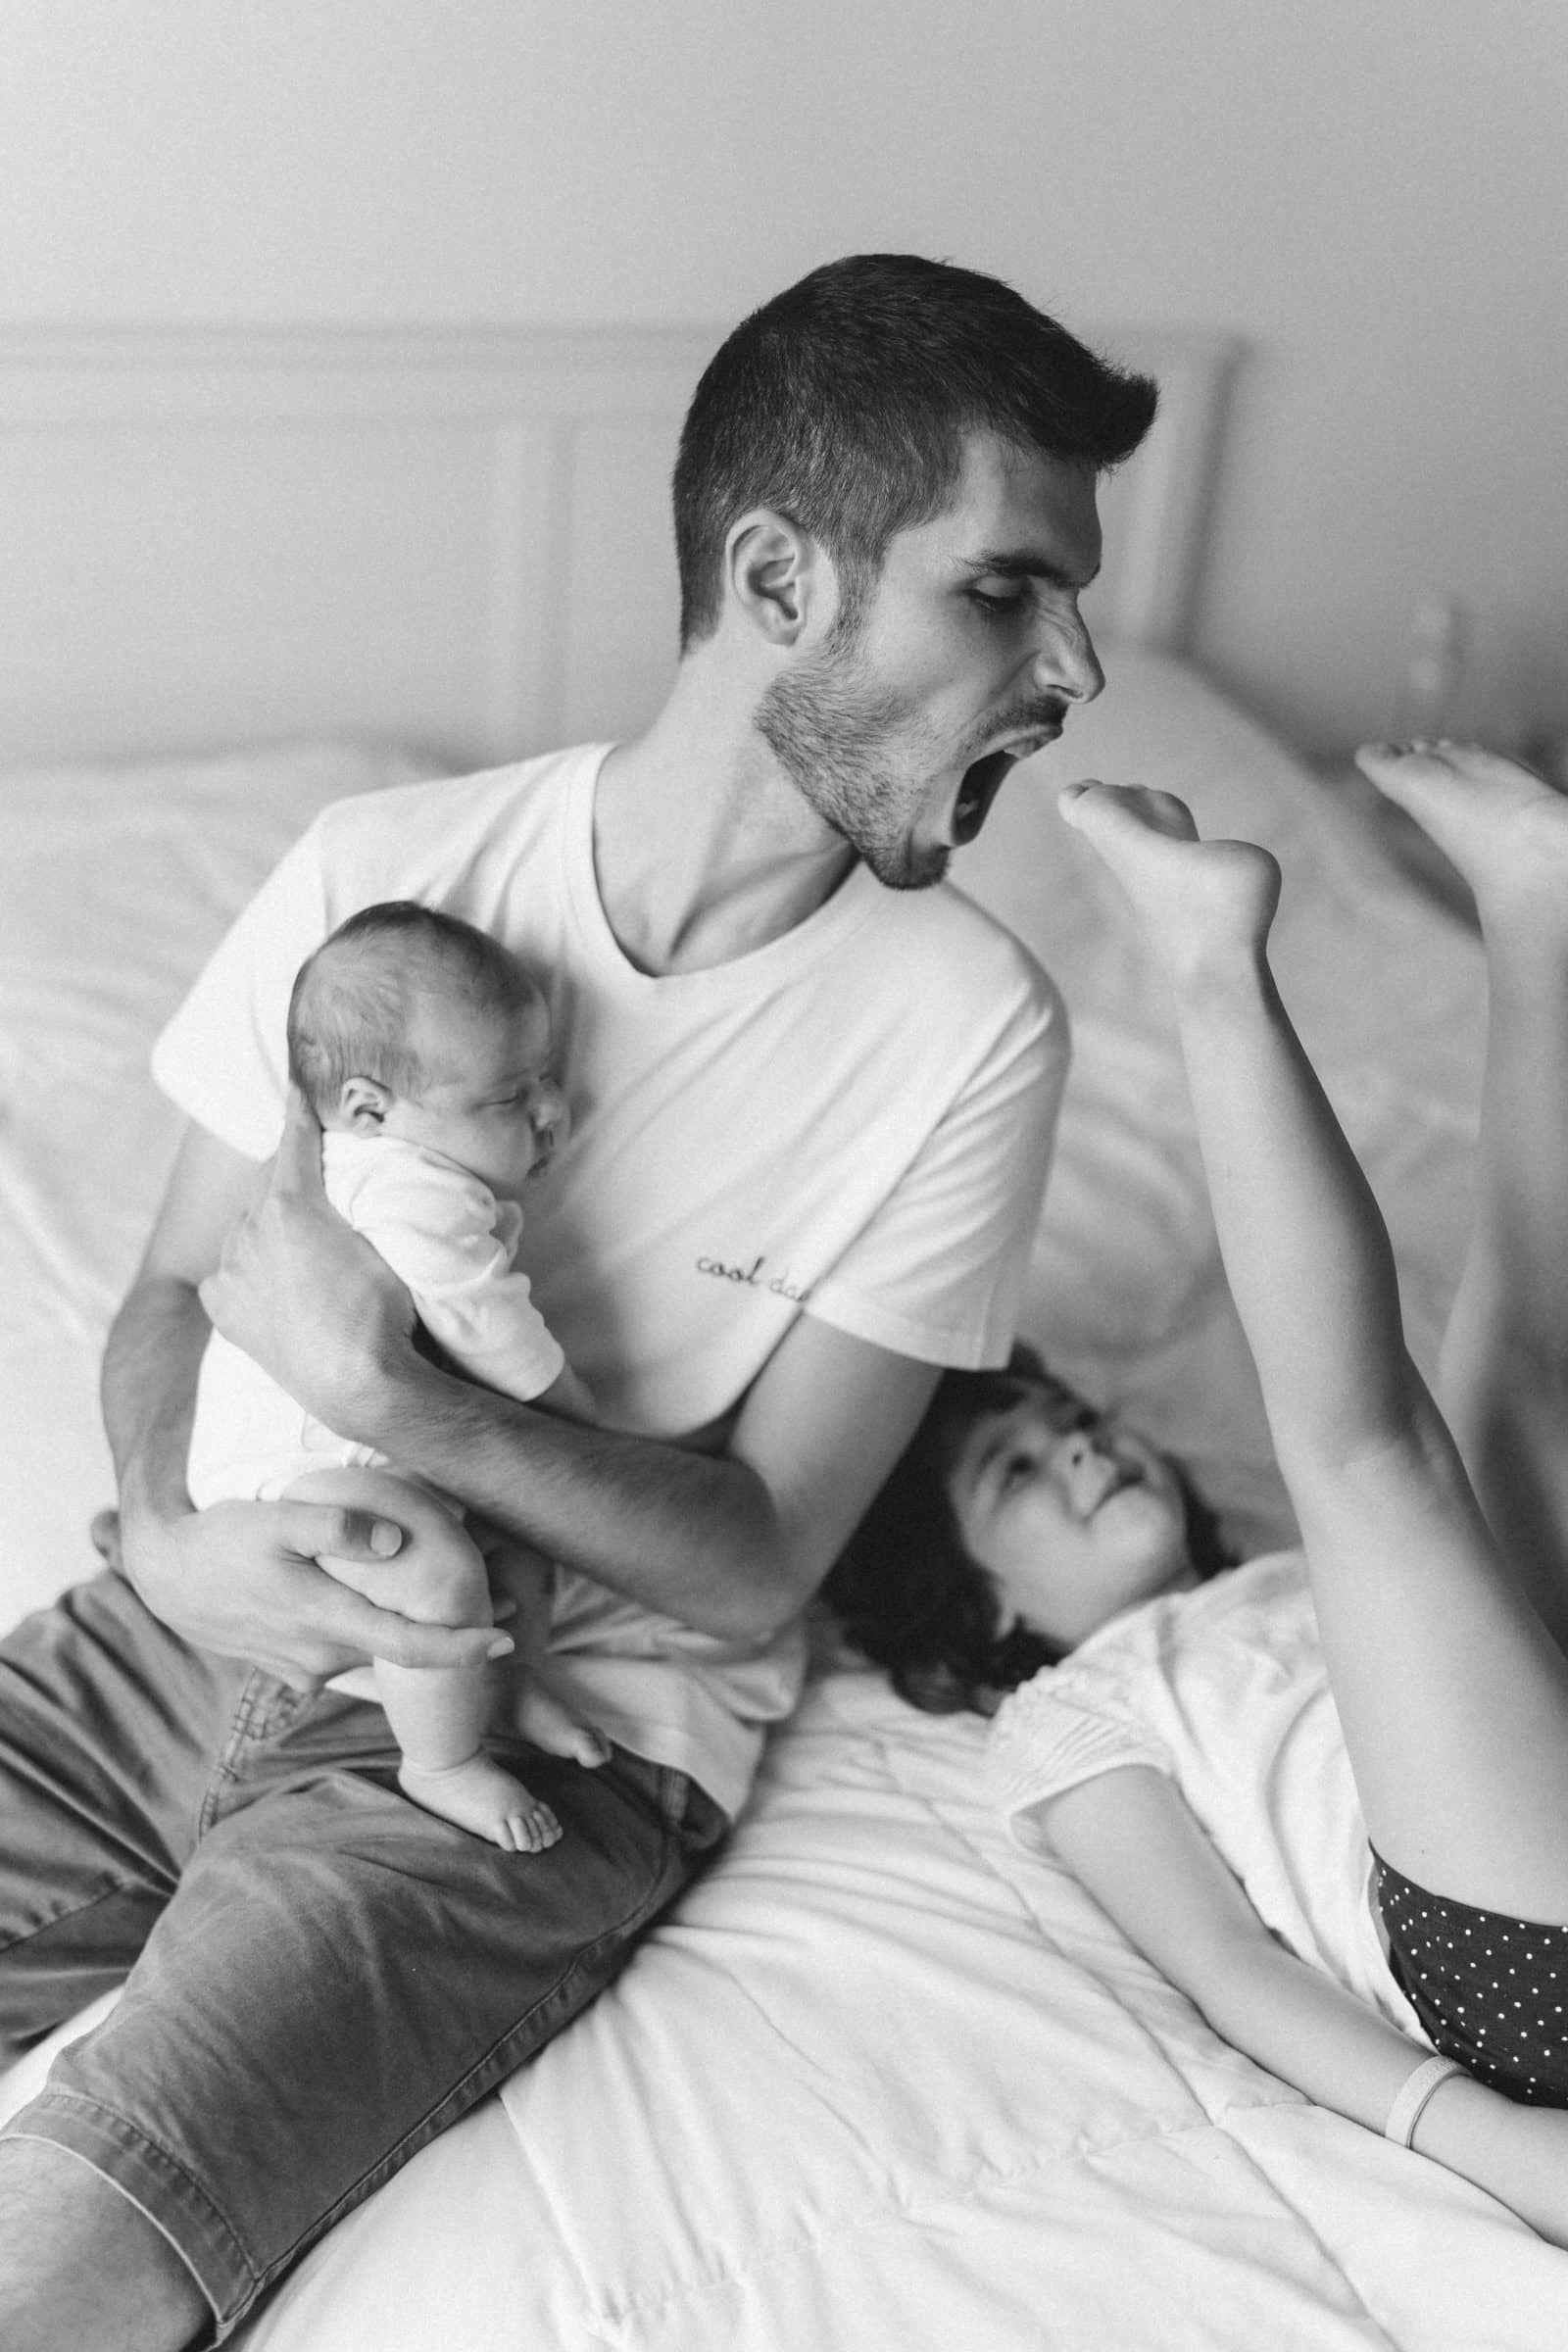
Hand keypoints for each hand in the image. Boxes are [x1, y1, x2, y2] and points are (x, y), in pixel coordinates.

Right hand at [121, 1492, 511, 1688]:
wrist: (167, 1576)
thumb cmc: (224, 1540)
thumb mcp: (277, 1517)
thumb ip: (337, 1525)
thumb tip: (397, 1538)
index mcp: (326, 1619)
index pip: (408, 1647)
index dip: (461, 1650)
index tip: (507, 1644)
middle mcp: (321, 1655)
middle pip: (397, 1650)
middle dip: (442, 1630)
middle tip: (491, 1594)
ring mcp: (305, 1668)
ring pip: (371, 1652)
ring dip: (402, 1631)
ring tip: (435, 1594)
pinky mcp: (291, 1669)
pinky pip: (342, 1655)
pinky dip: (366, 1634)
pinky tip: (370, 1604)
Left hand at [198, 1087, 414, 1437]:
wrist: (358, 1385)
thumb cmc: (388, 1313)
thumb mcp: (390, 1244)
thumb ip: (377, 1198)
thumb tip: (397, 1174)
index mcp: (291, 1206)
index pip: (294, 1140)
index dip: (300, 1110)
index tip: (298, 1085)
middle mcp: (251, 1231)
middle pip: (267, 1181)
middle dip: (290, 1173)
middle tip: (317, 1177)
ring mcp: (232, 1270)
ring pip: (247, 1226)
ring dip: (269, 1223)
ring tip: (302, 1240)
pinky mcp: (223, 1306)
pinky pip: (229, 1272)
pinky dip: (248, 1269)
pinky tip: (273, 1282)